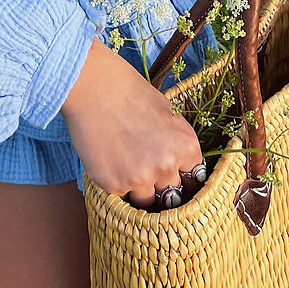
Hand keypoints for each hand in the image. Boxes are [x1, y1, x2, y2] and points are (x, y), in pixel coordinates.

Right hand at [60, 37, 203, 210]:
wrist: (95, 86)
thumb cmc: (130, 93)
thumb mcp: (167, 115)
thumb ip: (176, 145)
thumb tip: (178, 168)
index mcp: (187, 147)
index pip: (193, 180)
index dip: (180, 177)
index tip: (170, 178)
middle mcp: (168, 166)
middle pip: (171, 195)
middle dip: (158, 183)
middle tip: (143, 166)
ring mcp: (141, 178)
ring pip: (146, 201)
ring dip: (137, 187)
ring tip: (124, 161)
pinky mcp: (115, 184)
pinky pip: (121, 194)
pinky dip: (115, 181)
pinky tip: (108, 157)